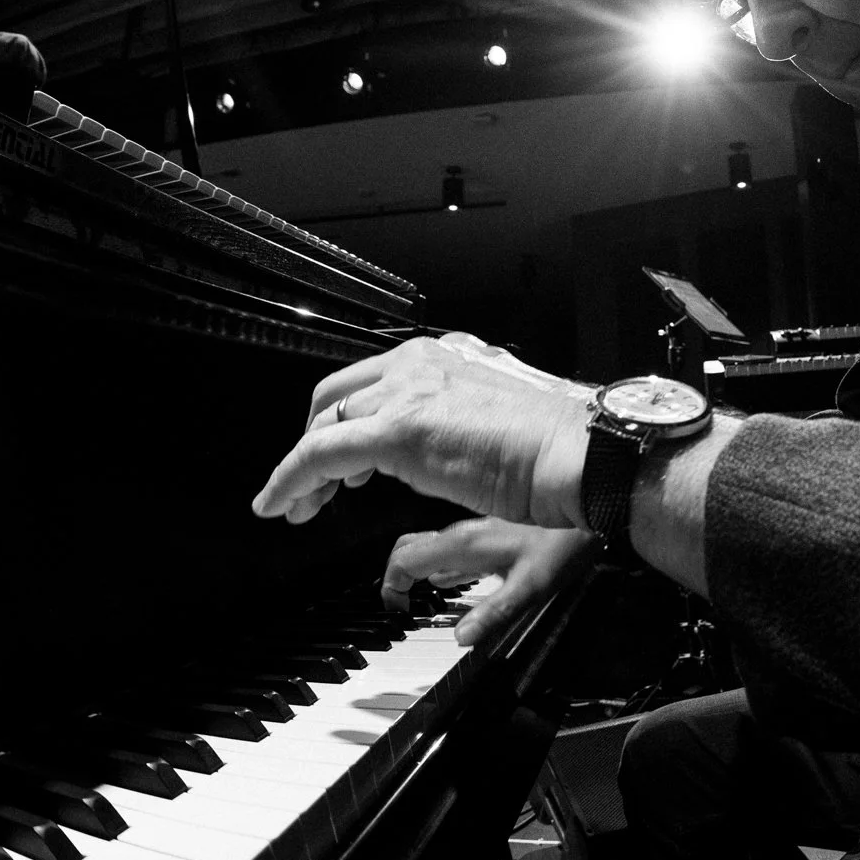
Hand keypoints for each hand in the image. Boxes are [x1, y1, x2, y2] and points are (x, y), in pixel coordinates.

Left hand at [251, 332, 594, 527]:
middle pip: (336, 394)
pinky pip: (319, 453)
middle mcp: (420, 362)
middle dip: (316, 437)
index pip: (374, 380)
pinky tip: (280, 504)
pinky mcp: (396, 431)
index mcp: (444, 354)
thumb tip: (437, 443)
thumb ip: (459, 420)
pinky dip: (290, 479)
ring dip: (302, 467)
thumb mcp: (498, 415)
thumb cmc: (557, 447)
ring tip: (298, 504)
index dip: (347, 420)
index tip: (342, 457)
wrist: (578, 454)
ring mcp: (406, 393)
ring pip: (323, 424)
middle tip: (315, 483)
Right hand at [383, 517, 596, 645]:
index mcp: (463, 545)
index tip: (397, 612)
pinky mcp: (490, 535)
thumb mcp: (530, 588)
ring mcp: (475, 532)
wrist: (588, 510)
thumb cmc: (563, 546)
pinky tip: (450, 584)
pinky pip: (451, 550)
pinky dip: (439, 568)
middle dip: (395, 575)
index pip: (405, 558)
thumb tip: (460, 639)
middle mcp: (463, 534)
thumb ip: (494, 614)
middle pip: (408, 547)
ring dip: (416, 571)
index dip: (392, 586)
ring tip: (416, 600)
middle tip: (399, 605)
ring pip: (429, 547)